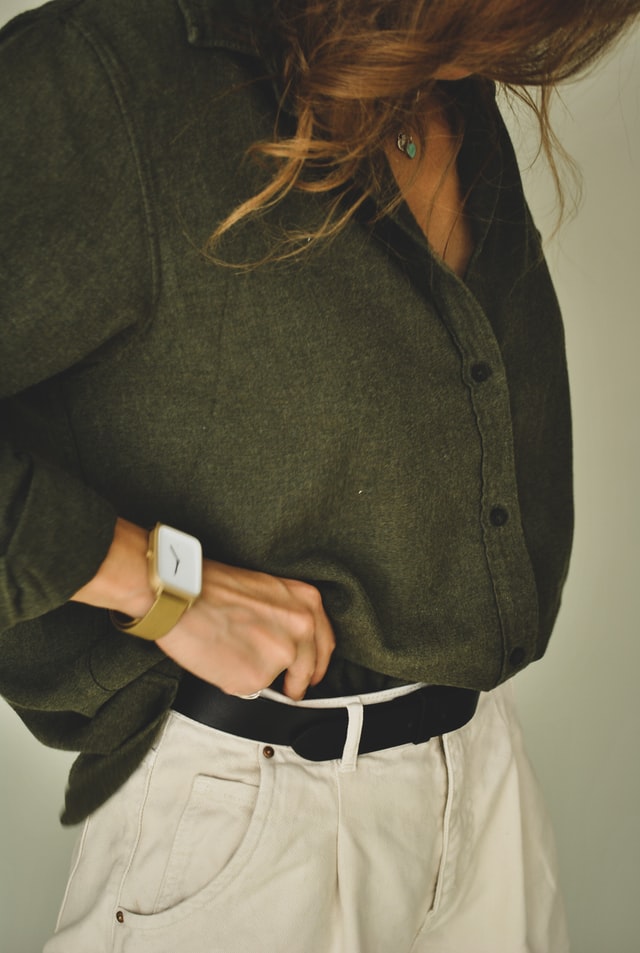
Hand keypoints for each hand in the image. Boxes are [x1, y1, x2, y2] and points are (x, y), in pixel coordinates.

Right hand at [156, 559, 335, 699]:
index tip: (312, 671)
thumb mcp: (266, 590)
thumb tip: (284, 643)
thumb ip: (285, 616)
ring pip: (278, 679)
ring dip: (262, 678)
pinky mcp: (257, 677)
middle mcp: (302, 628)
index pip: (324, 642)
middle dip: (299, 681)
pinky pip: (251, 689)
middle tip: (290, 688)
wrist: (180, 594)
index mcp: (306, 601)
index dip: (317, 661)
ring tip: (237, 663)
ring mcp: (282, 654)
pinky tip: (221, 661)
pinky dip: (236, 681)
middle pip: (310, 669)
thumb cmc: (211, 586)